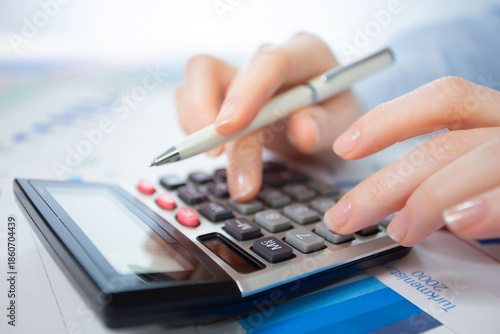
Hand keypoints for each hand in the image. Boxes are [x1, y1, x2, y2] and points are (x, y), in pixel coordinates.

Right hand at [176, 32, 363, 201]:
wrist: (318, 123)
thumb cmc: (332, 118)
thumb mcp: (345, 125)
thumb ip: (327, 126)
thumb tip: (303, 131)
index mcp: (306, 54)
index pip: (271, 62)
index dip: (247, 93)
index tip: (231, 128)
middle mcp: (268, 58)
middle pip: (232, 78)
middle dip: (224, 130)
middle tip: (231, 173)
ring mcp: (242, 72)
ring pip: (199, 77)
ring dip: (197, 120)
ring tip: (214, 157)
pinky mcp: (221, 89)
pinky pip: (190, 96)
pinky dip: (191, 124)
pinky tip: (213, 148)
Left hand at [325, 76, 499, 244]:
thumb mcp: (476, 174)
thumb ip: (440, 175)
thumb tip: (383, 200)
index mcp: (495, 119)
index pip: (445, 99)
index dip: (389, 119)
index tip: (344, 146)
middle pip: (442, 145)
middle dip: (383, 185)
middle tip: (343, 217)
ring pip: (471, 164)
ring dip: (425, 201)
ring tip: (398, 231)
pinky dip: (483, 208)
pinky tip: (458, 222)